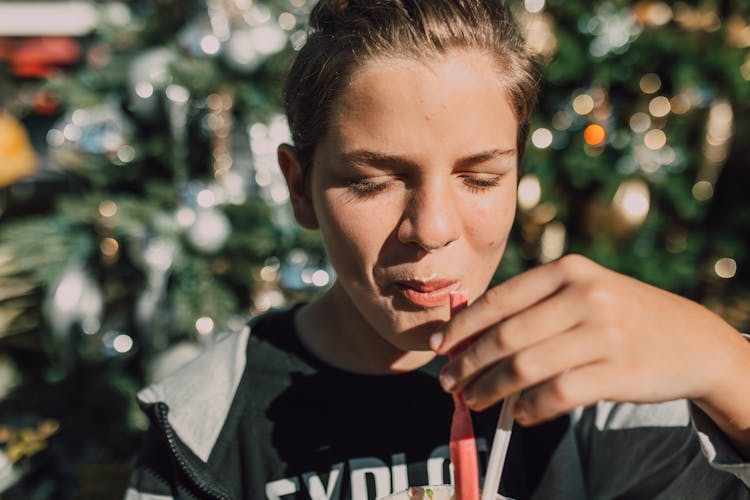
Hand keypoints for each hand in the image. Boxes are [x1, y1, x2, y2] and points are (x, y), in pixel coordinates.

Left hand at [433, 254, 749, 434]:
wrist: (690, 338)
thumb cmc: (621, 315)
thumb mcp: (583, 291)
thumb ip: (532, 307)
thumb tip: (467, 337)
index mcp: (567, 271)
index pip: (498, 300)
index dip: (461, 326)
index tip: (437, 345)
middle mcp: (584, 296)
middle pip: (505, 336)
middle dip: (468, 363)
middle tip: (448, 383)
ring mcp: (604, 333)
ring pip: (525, 367)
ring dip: (490, 389)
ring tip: (473, 401)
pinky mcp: (619, 371)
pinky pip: (557, 394)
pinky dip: (529, 408)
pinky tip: (518, 414)